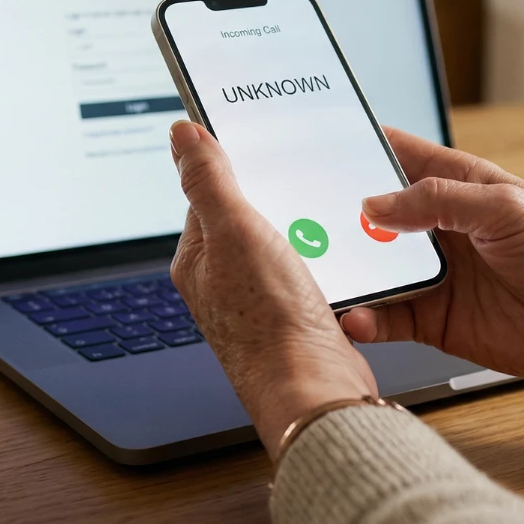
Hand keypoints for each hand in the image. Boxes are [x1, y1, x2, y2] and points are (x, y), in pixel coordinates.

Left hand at [168, 120, 375, 453]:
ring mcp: (258, 301)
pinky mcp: (293, 317)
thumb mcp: (236, 231)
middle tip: (306, 184)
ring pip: (285, 243)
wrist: (314, 389)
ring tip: (327, 224)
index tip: (264, 145)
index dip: (238, 166)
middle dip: (281, 199)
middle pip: (250, 217)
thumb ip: (209, 180)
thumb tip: (181, 133)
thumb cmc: (270, 321)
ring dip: (308, 229)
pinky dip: (326, 259)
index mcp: (196, 258)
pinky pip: (310, 271)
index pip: (210, 193)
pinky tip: (343, 257)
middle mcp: (222, 281)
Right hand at [343, 128, 523, 407]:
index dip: (357, 146)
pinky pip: (385, 317)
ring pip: (370, 268)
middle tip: (300, 218)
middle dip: (335, 215)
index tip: (316, 143)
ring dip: (345, 270)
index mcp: (455, 185)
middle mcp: (437, 227)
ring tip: (317, 272)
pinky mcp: (432, 319)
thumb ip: (439, 201)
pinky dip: (364, 318)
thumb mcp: (504, 208)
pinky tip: (354, 317)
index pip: (395, 155)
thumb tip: (377, 204)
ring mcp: (432, 274)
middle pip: (370, 215)